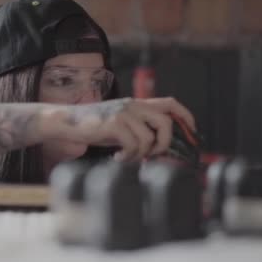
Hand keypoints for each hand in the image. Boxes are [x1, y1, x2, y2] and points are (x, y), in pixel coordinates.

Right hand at [54, 97, 195, 161]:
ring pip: (149, 139)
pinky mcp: (114, 123)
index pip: (170, 103)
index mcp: (137, 104)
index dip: (186, 117)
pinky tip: (117, 157)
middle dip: (165, 143)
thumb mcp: (120, 125)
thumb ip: (138, 129)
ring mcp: (124, 113)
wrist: (68, 123)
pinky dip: (128, 156)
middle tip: (152, 155)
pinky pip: (134, 145)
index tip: (193, 133)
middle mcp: (133, 105)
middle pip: (166, 121)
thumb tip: (158, 147)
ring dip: (141, 154)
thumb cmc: (93, 127)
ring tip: (127, 158)